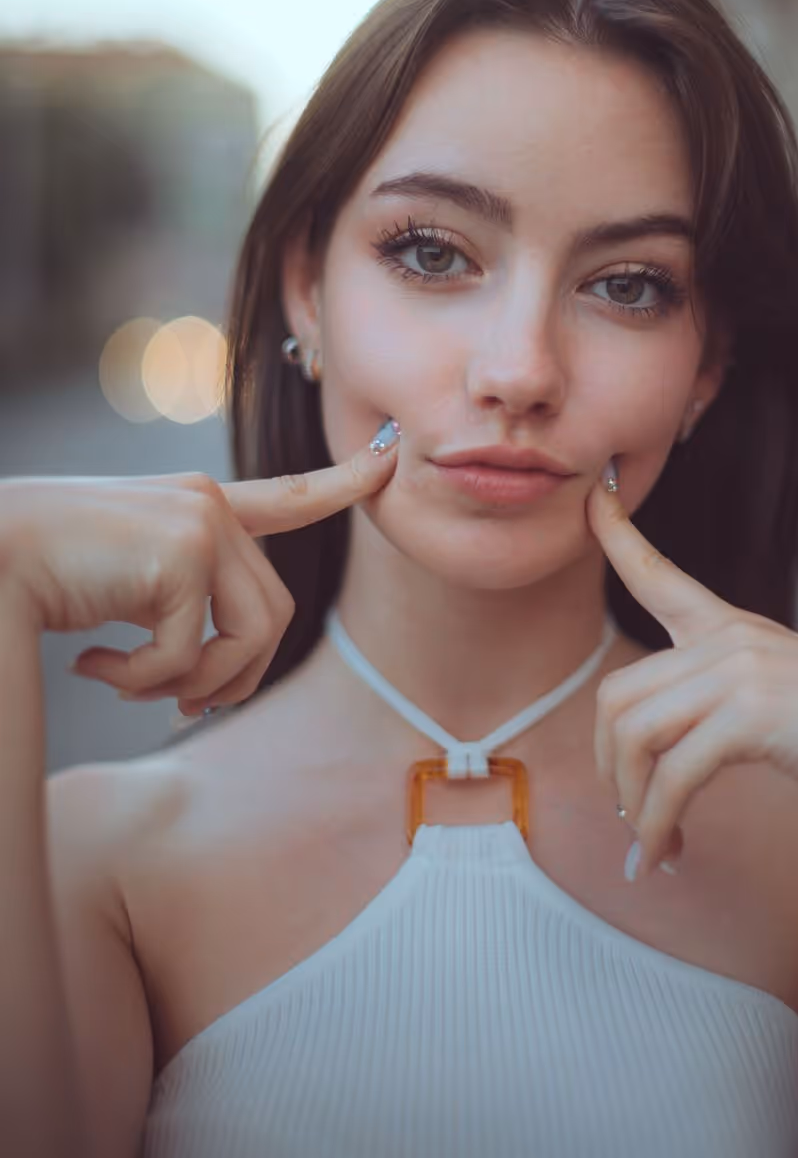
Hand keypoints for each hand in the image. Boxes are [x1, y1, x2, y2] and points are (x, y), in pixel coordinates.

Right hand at [0, 420, 400, 713]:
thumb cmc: (41, 573)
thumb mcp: (124, 580)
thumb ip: (180, 607)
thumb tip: (211, 687)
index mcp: (197, 504)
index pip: (287, 496)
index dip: (343, 483)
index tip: (390, 457)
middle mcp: (208, 504)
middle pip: (273, 615)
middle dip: (233, 677)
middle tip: (178, 707)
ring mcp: (200, 523)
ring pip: (249, 639)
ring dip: (192, 686)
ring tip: (132, 690)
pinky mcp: (183, 553)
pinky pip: (190, 655)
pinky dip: (141, 682)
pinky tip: (92, 666)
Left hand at [586, 464, 797, 876]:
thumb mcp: (779, 699)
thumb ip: (723, 701)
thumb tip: (662, 751)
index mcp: (732, 629)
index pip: (658, 573)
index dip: (617, 535)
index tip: (592, 498)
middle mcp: (728, 641)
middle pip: (616, 697)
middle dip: (609, 768)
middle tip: (629, 817)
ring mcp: (739, 672)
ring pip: (633, 736)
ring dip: (632, 805)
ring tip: (652, 846)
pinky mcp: (751, 715)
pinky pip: (672, 776)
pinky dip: (658, 825)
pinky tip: (666, 854)